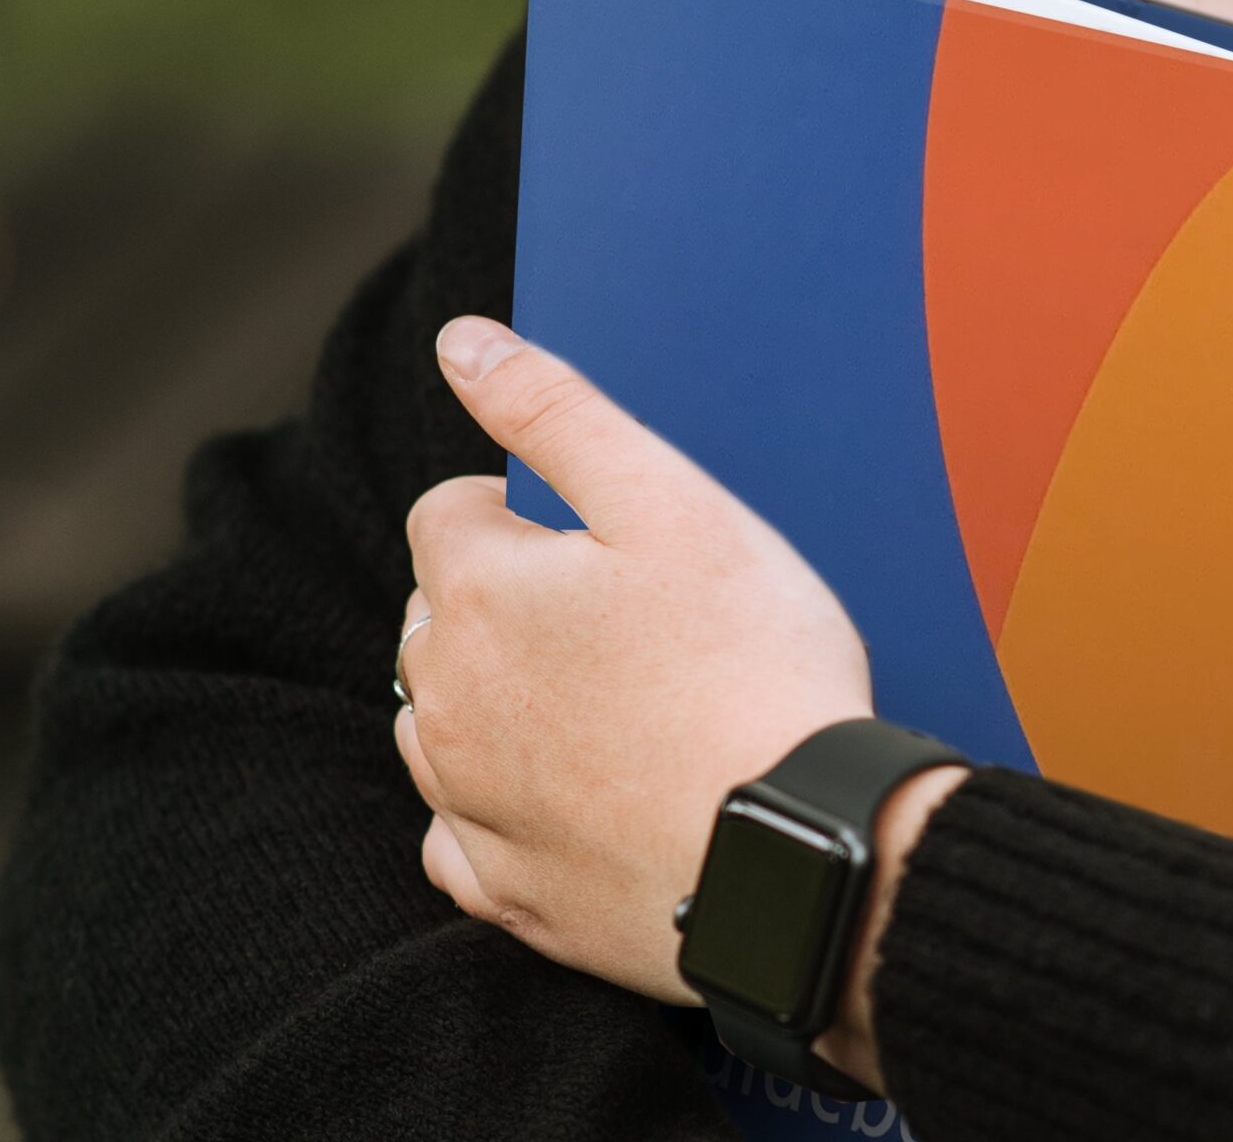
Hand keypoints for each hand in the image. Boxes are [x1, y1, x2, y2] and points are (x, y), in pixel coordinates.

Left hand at [394, 316, 878, 1005]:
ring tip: (612, 691)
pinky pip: (460, 835)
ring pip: (439, 721)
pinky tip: (576, 788)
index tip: (612, 539)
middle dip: (505, 597)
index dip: (527, 509)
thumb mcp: (668, 498)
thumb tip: (461, 341)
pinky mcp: (507, 892)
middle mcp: (445, 701)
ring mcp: (469, 806)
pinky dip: (497, 807)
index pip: (447, 511)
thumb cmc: (750, 660)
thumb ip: (556, 411)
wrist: (795, 846)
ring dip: (494, 695)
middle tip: (630, 610)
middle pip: (437, 614)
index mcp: (477, 592)